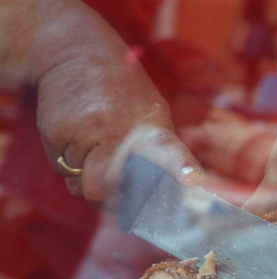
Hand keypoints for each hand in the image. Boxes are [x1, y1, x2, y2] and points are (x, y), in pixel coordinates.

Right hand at [28, 1, 201, 208]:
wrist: (76, 53)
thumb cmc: (121, 96)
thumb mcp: (150, 116)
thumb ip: (154, 155)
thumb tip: (149, 199)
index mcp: (153, 132)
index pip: (170, 154)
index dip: (181, 168)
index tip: (192, 179)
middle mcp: (120, 133)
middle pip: (106, 190)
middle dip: (106, 199)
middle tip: (112, 194)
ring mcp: (88, 132)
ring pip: (79, 185)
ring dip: (84, 180)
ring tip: (91, 150)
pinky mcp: (58, 131)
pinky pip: (61, 170)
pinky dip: (68, 164)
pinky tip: (75, 138)